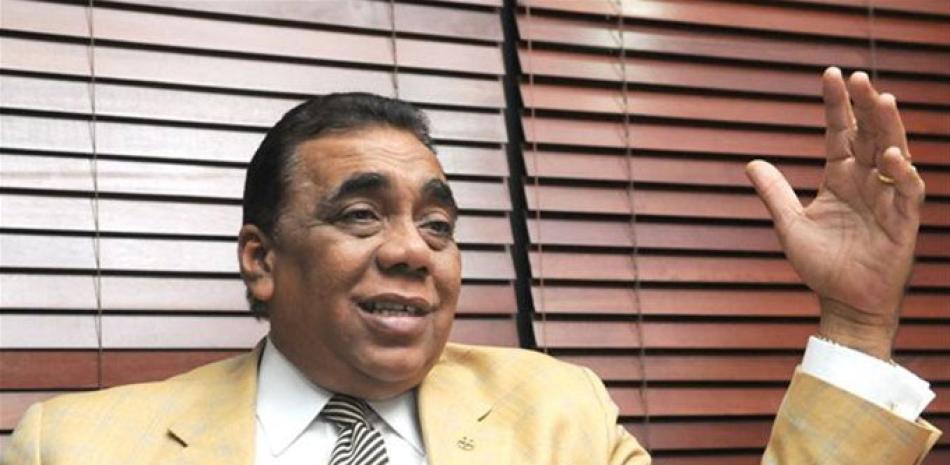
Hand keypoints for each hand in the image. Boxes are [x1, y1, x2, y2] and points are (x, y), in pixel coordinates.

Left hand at [746, 67, 924, 359]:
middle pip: (869, 134)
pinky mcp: (903, 222)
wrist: (843, 303)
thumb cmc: (821, 264)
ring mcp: (887, 198)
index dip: (836, 104)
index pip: (840, 132)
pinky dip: (901, 173)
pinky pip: (907, 192)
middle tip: (858, 77)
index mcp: (840, 177)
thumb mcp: (789, 224)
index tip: (830, 74)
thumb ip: (774, 192)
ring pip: (893, 154)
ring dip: (888, 127)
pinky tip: (890, 156)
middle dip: (865, 106)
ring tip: (881, 100)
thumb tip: (750, 161)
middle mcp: (866, 181)